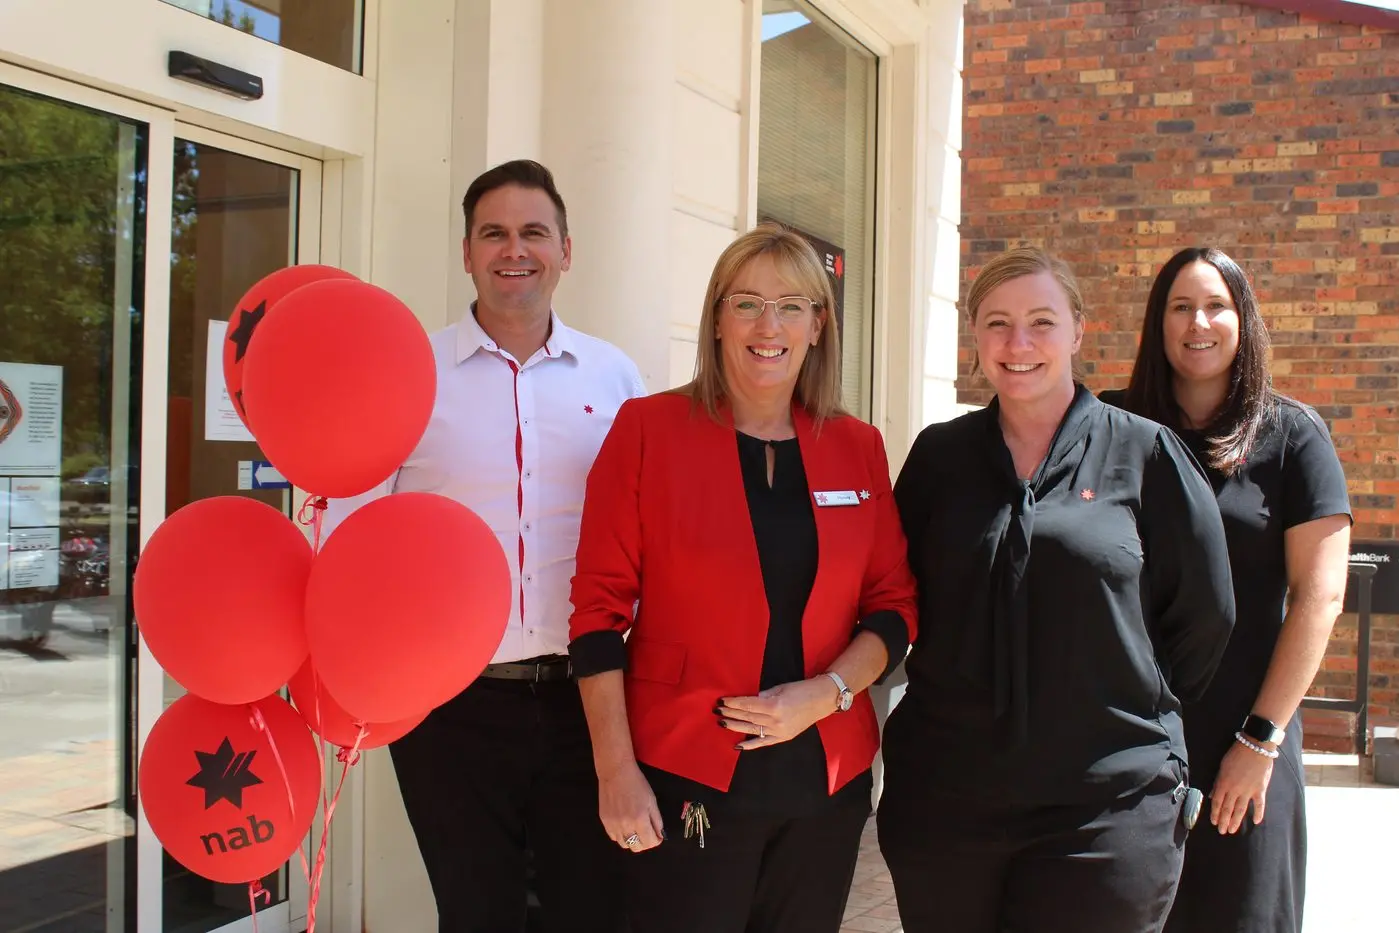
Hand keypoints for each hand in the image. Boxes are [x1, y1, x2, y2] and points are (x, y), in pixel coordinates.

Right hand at [597, 760, 663, 852]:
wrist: (616, 773)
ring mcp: (613, 825)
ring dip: (632, 840)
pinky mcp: (604, 822)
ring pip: (624, 844)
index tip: (657, 835)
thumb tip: (659, 835)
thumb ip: (657, 821)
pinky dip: (621, 835)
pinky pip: (614, 837)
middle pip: (636, 848)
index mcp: (640, 820)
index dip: (656, 841)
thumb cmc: (637, 784)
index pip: (650, 843)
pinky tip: (624, 825)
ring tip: (635, 828)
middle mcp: (625, 826)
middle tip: (647, 832)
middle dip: (645, 843)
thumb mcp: (652, 801)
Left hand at [718, 676, 841, 750]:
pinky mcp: (783, 738)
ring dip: (736, 726)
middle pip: (748, 717)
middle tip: (717, 710)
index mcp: (774, 706)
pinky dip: (751, 744)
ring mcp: (779, 731)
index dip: (733, 703)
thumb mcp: (780, 688)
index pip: (748, 705)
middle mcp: (775, 721)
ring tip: (723, 723)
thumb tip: (749, 701)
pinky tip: (738, 745)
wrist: (822, 699)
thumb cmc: (802, 689)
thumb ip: (763, 696)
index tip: (722, 701)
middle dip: (731, 713)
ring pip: (752, 729)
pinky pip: (764, 742)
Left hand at [1209, 741, 1274, 833]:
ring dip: (1236, 821)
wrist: (1255, 747)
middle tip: (1222, 831)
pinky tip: (1256, 822)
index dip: (1215, 813)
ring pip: (1241, 810)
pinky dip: (1259, 813)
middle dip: (1224, 821)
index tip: (1214, 822)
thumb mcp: (1222, 767)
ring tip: (1232, 830)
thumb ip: (1218, 782)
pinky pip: (1259, 804)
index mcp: (1223, 783)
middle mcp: (1234, 790)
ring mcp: (1248, 791)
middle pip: (1228, 808)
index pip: (1217, 802)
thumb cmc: (1236, 754)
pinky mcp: (1260, 789)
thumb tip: (1212, 795)